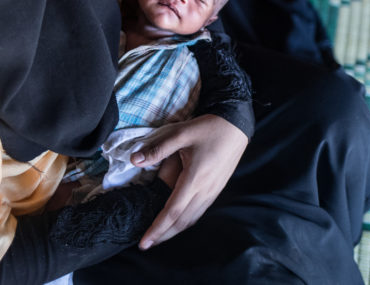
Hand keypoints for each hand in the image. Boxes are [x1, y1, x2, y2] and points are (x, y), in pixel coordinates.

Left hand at [130, 114, 247, 249]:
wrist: (235, 126)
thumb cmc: (208, 128)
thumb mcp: (181, 134)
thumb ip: (157, 149)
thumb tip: (134, 160)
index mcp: (195, 178)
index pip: (172, 212)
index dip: (157, 229)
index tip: (144, 242)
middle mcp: (205, 190)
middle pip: (182, 222)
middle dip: (163, 236)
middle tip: (146, 244)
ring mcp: (213, 191)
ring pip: (192, 219)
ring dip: (174, 231)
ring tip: (158, 236)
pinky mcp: (217, 189)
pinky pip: (199, 212)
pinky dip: (185, 222)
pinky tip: (177, 221)